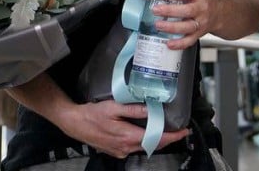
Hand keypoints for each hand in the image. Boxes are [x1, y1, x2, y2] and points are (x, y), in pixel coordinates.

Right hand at [60, 99, 189, 157]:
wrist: (75, 124)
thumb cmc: (92, 114)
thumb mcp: (113, 107)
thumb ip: (133, 109)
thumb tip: (152, 108)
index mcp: (128, 136)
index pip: (156, 138)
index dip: (172, 136)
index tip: (184, 131)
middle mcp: (126, 147)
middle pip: (153, 145)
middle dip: (167, 138)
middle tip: (179, 130)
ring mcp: (121, 151)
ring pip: (144, 147)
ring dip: (155, 139)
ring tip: (164, 129)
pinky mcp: (116, 151)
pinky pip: (135, 147)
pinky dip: (143, 141)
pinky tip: (145, 133)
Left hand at [141, 0, 211, 49]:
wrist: (217, 14)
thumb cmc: (197, 0)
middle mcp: (201, 8)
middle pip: (187, 10)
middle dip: (170, 11)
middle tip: (155, 10)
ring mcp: (201, 22)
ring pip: (188, 26)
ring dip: (172, 27)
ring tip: (158, 25)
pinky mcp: (199, 34)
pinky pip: (190, 41)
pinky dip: (179, 43)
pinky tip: (169, 43)